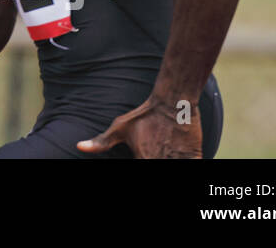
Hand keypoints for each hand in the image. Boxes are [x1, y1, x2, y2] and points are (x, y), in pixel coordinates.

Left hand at [77, 96, 202, 158]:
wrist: (173, 102)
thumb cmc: (144, 115)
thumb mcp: (120, 127)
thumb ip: (101, 142)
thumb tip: (78, 146)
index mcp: (143, 159)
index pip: (139, 172)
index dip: (138, 166)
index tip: (141, 158)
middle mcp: (161, 161)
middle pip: (160, 170)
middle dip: (156, 163)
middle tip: (154, 155)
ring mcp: (179, 159)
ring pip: (177, 169)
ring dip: (173, 163)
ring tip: (167, 154)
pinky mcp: (194, 156)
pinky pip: (196, 167)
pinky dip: (189, 164)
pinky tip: (181, 157)